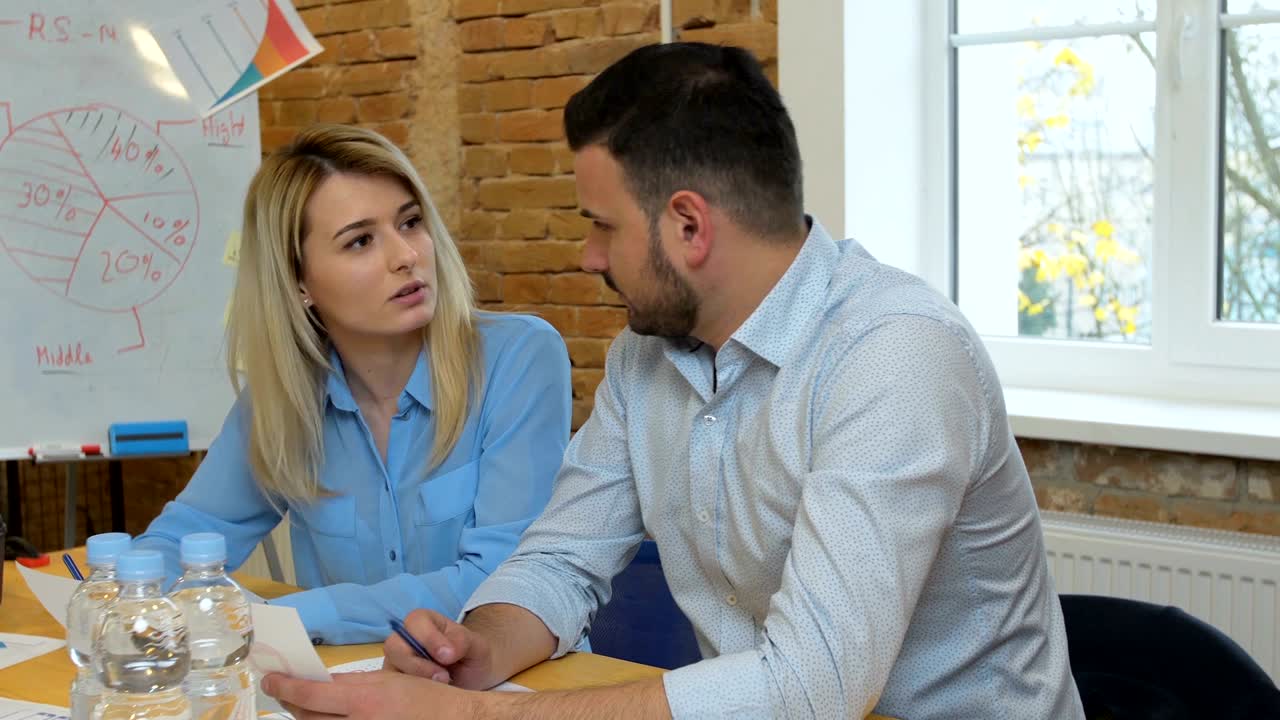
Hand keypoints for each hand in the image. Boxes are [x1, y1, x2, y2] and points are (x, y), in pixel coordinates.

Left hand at [263, 670, 473, 718]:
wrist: (453, 719)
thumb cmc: (423, 696)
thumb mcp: (388, 679)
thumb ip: (351, 682)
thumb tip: (318, 682)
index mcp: (364, 700)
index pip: (311, 694)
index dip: (285, 686)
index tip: (270, 679)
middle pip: (307, 717)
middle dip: (289, 702)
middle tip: (280, 690)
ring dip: (304, 717)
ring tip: (301, 706)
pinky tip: (323, 718)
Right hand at [383, 609, 497, 689]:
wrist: (472, 682)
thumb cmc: (472, 657)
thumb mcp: (476, 646)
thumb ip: (463, 641)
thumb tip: (446, 653)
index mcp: (424, 622)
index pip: (415, 622)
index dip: (429, 638)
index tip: (448, 656)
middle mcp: (404, 640)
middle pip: (394, 645)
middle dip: (418, 664)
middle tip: (443, 677)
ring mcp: (396, 663)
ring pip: (390, 670)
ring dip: (414, 683)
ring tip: (440, 688)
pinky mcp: (393, 685)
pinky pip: (391, 691)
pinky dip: (409, 697)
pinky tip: (429, 699)